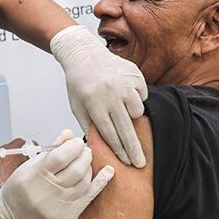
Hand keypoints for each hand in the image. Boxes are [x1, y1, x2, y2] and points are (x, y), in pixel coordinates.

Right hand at [0, 129, 114, 218]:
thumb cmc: (19, 188)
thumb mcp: (29, 165)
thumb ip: (51, 150)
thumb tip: (69, 134)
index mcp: (32, 177)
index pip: (59, 157)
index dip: (72, 147)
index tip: (77, 142)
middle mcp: (45, 193)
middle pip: (74, 170)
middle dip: (84, 156)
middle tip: (84, 149)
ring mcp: (56, 207)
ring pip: (83, 183)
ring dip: (88, 168)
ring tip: (86, 161)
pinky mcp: (66, 217)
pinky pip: (87, 197)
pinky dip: (100, 183)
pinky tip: (108, 171)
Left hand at [50, 25, 147, 166]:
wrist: (84, 55)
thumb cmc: (79, 84)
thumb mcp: (76, 106)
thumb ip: (89, 126)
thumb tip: (101, 147)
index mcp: (93, 102)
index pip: (109, 133)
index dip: (119, 150)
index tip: (126, 162)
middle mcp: (110, 93)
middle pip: (126, 128)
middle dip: (134, 149)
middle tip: (141, 163)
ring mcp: (124, 83)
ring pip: (137, 111)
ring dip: (131, 115)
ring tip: (120, 109)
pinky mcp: (135, 74)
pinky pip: (142, 95)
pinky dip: (136, 98)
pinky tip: (123, 93)